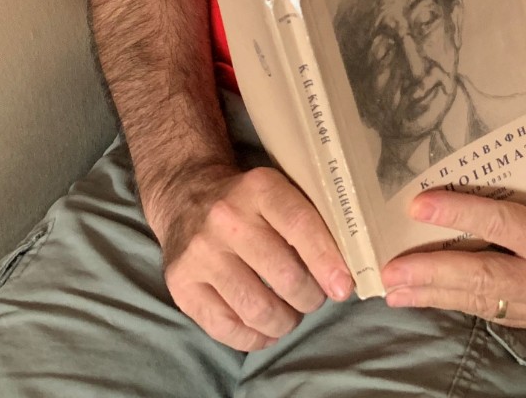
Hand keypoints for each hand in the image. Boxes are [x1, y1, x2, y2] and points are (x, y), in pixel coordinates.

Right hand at [158, 164, 353, 351]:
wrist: (186, 194)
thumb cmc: (248, 200)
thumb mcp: (278, 190)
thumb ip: (309, 219)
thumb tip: (342, 272)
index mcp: (258, 188)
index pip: (300, 225)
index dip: (326, 260)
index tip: (343, 286)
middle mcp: (225, 219)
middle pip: (284, 275)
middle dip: (309, 297)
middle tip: (313, 297)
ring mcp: (200, 253)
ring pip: (257, 308)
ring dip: (285, 321)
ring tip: (290, 315)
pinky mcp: (181, 284)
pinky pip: (226, 328)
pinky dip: (254, 337)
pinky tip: (265, 329)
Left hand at [381, 175, 525, 329]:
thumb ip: (519, 178)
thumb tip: (456, 156)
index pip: (502, 224)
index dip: (458, 214)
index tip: (417, 206)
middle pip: (484, 276)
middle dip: (431, 274)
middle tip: (389, 269)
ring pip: (481, 301)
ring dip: (432, 295)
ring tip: (394, 288)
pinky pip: (489, 309)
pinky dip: (453, 301)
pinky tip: (425, 294)